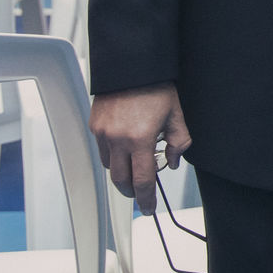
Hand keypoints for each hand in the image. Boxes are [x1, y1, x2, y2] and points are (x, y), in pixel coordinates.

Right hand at [90, 83, 190, 214]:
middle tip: (141, 193)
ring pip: (109, 166)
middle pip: (121, 180)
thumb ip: (178, 143)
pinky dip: (112, 156)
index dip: (146, 199)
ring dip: (121, 172)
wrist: (133, 65)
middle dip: (132, 191)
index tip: (149, 207)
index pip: (143, 180)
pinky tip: (124, 148)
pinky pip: (102, 150)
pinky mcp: (94, 126)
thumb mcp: (176, 116)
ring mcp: (103, 133)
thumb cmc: (156, 87)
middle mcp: (118, 139)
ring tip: (135, 165)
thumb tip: (172, 163)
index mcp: (140, 139)